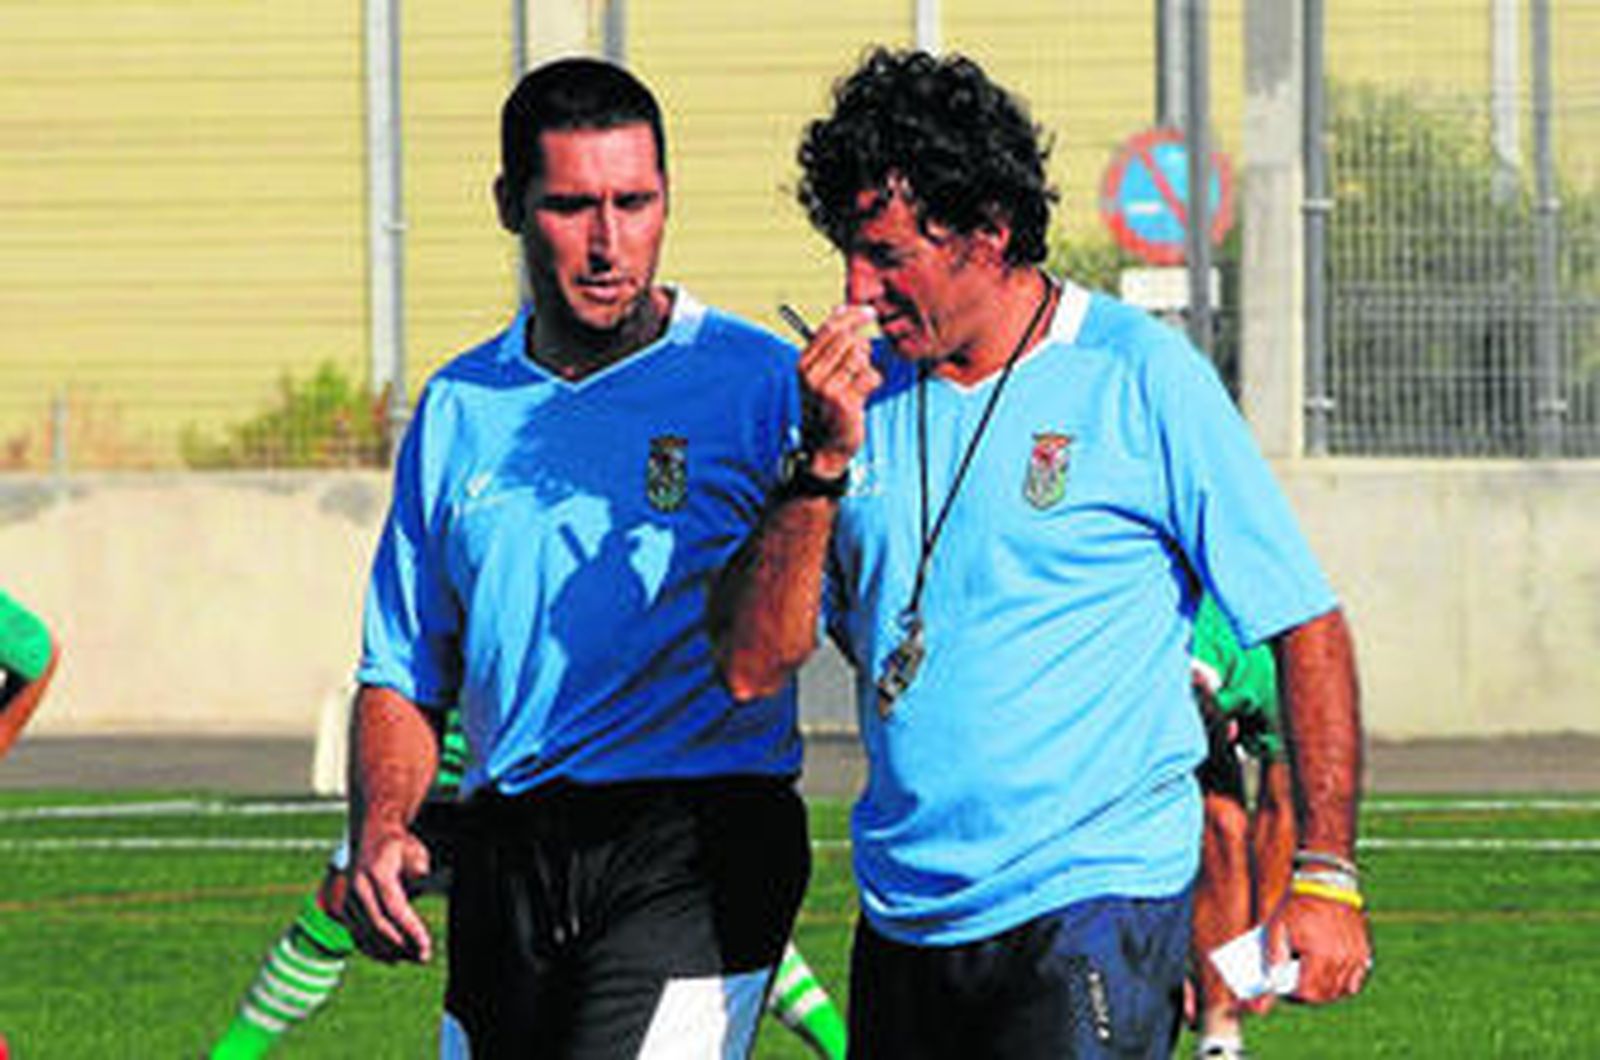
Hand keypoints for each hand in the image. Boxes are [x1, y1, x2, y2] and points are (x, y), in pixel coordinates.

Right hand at [343, 822, 434, 962]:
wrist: (372, 835)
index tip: (425, 945)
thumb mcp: (415, 851)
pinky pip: (358, 935)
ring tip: (414, 958)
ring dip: (390, 951)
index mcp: (375, 872)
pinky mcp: (346, 909)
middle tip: (424, 956)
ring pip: (366, 934)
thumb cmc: (399, 846)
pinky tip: (394, 959)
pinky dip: (374, 950)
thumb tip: (422, 883)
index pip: (394, 908)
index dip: (410, 929)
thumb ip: (418, 869)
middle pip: (378, 924)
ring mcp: (349, 899)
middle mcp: (357, 887)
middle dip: (402, 945)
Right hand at [797, 305, 879, 478]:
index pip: (830, 328)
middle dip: (862, 347)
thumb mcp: (822, 373)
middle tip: (861, 364)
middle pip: (848, 339)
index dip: (852, 315)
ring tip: (857, 385)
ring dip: (867, 368)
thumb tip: (842, 309)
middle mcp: (811, 374)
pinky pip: (871, 376)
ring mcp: (826, 387)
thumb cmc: (827, 405)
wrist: (826, 446)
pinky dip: (873, 384)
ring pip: (861, 357)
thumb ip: (831, 344)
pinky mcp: (844, 401)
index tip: (869, 311)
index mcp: (803, 363)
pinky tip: (862, 396)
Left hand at [1250, 890, 1371, 1013]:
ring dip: (1326, 991)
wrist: (1327, 883)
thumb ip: (1273, 955)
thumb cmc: (1298, 904)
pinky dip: (1344, 983)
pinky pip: (1356, 980)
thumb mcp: (1277, 925)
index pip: (1308, 992)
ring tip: (1311, 981)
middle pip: (1325, 994)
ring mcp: (1356, 956)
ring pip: (1342, 990)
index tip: (1284, 988)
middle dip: (1309, 995)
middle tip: (1295, 987)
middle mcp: (1342, 958)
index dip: (1294, 995)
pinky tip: (1330, 976)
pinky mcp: (1364, 952)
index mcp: (1320, 954)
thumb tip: (1271, 980)